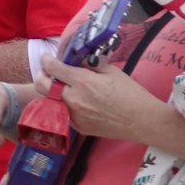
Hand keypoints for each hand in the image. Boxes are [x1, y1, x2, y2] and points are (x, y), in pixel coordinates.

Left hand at [42, 57, 179, 145]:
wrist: (143, 121)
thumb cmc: (131, 94)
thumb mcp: (112, 72)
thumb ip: (89, 64)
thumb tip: (76, 59)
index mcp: (83, 82)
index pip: (53, 68)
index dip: (47, 60)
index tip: (47, 57)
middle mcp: (74, 99)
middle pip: (41, 85)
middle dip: (40, 75)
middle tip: (47, 71)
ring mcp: (74, 116)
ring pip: (49, 100)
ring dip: (50, 90)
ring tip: (60, 85)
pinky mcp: (78, 127)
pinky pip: (62, 113)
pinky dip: (63, 104)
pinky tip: (73, 100)